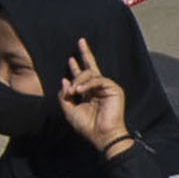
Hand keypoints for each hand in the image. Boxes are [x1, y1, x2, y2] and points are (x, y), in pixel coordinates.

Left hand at [55, 38, 135, 159]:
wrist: (102, 136)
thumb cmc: (88, 126)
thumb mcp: (70, 111)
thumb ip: (65, 96)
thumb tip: (64, 80)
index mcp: (89, 93)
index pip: (82, 77)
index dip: (76, 67)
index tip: (70, 58)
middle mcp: (98, 88)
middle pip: (92, 67)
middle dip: (86, 53)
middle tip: (81, 41)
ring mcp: (107, 88)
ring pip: (91, 73)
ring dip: (79, 79)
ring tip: (73, 90)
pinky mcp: (114, 89)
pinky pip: (99, 80)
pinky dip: (88, 83)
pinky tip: (80, 90)